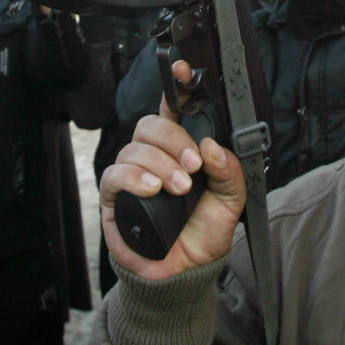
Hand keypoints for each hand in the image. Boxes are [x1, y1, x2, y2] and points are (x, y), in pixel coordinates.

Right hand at [99, 60, 245, 280]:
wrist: (184, 273)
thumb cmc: (203, 233)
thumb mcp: (231, 201)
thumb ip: (230, 171)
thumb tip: (212, 146)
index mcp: (181, 149)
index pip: (174, 110)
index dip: (176, 87)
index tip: (181, 71)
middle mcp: (153, 157)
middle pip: (151, 124)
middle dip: (174, 139)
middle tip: (194, 165)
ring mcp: (131, 174)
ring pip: (135, 148)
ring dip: (160, 164)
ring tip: (180, 188)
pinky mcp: (113, 196)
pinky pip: (115, 174)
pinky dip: (134, 178)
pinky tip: (152, 189)